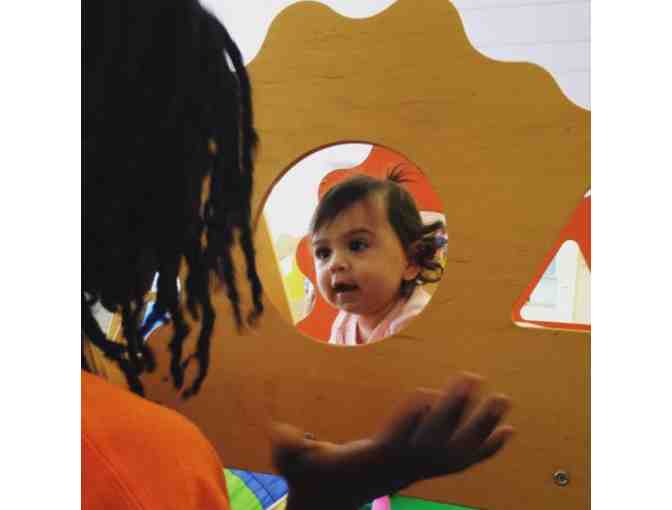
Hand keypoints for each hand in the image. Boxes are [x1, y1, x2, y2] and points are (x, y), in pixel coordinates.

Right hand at [271, 373, 513, 509]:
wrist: (329, 505)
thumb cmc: (312, 479)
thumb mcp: (293, 464)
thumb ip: (288, 449)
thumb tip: (281, 431)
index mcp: (372, 461)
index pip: (395, 440)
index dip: (411, 419)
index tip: (427, 394)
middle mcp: (401, 467)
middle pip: (434, 441)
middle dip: (454, 411)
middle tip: (472, 377)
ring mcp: (416, 471)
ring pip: (455, 452)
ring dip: (480, 426)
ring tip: (503, 400)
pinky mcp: (423, 470)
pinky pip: (460, 461)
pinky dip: (485, 448)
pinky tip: (506, 432)